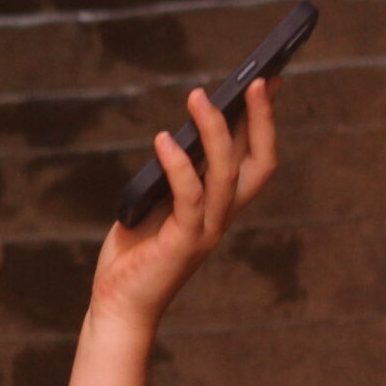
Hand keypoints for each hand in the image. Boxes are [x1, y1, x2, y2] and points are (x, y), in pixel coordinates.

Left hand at [93, 78, 280, 333]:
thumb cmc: (135, 254)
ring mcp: (206, 230)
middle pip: (259, 163)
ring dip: (215, 131)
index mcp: (220, 206)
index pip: (255, 158)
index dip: (264, 121)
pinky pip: (189, 196)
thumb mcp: (156, 203)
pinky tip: (165, 139)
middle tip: (256, 80)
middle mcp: (223, 217)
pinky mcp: (183, 242)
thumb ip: (172, 176)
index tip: (266, 81)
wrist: (119, 305)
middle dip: (262, 120)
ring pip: (226, 174)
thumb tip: (179, 134)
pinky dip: (179, 165)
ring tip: (199, 96)